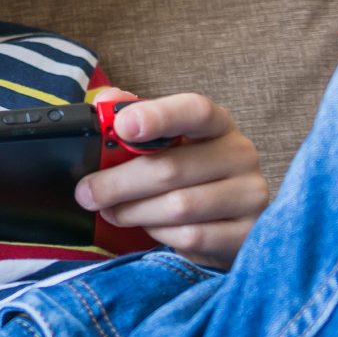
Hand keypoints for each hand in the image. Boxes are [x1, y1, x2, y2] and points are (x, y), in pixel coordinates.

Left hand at [78, 88, 269, 269]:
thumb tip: (106, 100)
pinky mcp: (247, 233)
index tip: (122, 126)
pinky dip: (160, 234)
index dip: (158, 116)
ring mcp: (250, 195)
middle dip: (119, 183)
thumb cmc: (184, 174)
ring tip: (113, 212)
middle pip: (172, 168)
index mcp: (217, 123)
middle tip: (87, 193)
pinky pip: (192, 236)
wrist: (222, 223)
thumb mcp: (161, 142)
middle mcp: (240, 154)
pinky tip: (151, 228)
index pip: (194, 110)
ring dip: (134, 212)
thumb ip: (131, 116)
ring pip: (179, 207)